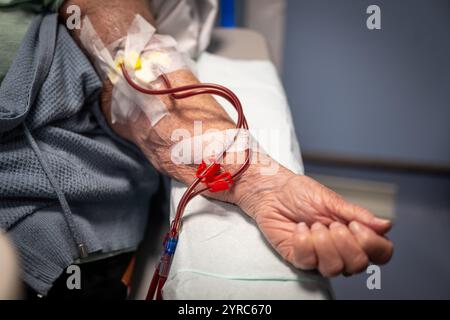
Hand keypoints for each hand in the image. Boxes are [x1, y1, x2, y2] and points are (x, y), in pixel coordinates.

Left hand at [237, 168, 392, 276]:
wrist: (273, 191)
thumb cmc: (301, 193)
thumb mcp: (333, 200)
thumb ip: (358, 214)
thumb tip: (386, 225)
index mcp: (354, 235)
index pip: (380, 253)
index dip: (372, 244)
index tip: (355, 225)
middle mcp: (340, 250)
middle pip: (358, 265)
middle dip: (345, 243)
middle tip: (330, 224)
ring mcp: (319, 257)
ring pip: (334, 269)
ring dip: (323, 243)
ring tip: (313, 225)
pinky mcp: (299, 258)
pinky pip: (308, 261)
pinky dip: (303, 242)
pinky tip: (299, 228)